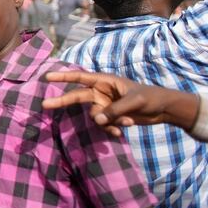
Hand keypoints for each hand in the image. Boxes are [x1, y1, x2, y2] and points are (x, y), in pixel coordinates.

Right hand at [42, 71, 198, 136]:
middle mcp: (100, 92)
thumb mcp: (134, 102)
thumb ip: (113, 110)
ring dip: (107, 122)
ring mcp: (104, 105)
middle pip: (77, 97)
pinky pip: (103, 125)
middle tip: (44, 105)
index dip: (63, 77)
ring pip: (94, 116)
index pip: (80, 77)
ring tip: (126, 123)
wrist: (164, 109)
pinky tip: (123, 130)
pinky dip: (111, 128)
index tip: (47, 77)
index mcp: (104, 81)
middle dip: (62, 102)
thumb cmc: (150, 97)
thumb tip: (95, 119)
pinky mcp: (109, 117)